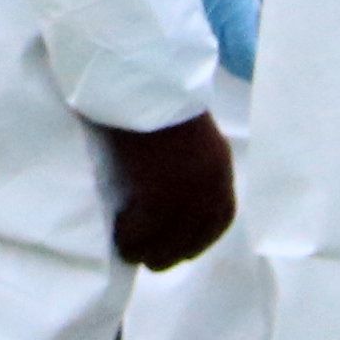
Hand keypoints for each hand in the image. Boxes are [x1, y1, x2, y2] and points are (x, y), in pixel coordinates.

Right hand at [92, 111, 234, 272]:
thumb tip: (169, 189)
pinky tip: (118, 231)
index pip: (220, 218)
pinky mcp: (159, 194)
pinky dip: (129, 236)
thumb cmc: (158, 97)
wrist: (145, 80)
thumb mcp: (189, 134)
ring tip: (127, 248)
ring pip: (168, 240)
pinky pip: (143, 229)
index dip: (200, 240)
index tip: (182, 250)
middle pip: (195, 236)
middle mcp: (211, 185)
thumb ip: (189, 163)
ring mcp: (187, 193)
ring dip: (146, 250)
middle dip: (172, 253)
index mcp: (220, 166)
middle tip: (149, 259)